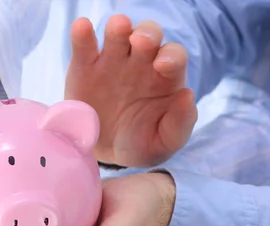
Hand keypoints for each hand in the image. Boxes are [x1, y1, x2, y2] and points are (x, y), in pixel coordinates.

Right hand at [65, 15, 196, 166]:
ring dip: (119, 27)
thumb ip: (180, 123)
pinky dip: (82, 33)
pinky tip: (82, 28)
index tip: (163, 65)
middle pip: (148, 35)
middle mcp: (141, 62)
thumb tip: (187, 95)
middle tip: (141, 42)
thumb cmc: (142, 143)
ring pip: (118, 32)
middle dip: (147, 33)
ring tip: (118, 28)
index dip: (171, 56)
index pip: (174, 56)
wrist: (106, 154)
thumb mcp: (165, 142)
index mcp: (165, 77)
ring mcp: (112, 60)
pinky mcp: (85, 66)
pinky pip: (84, 44)